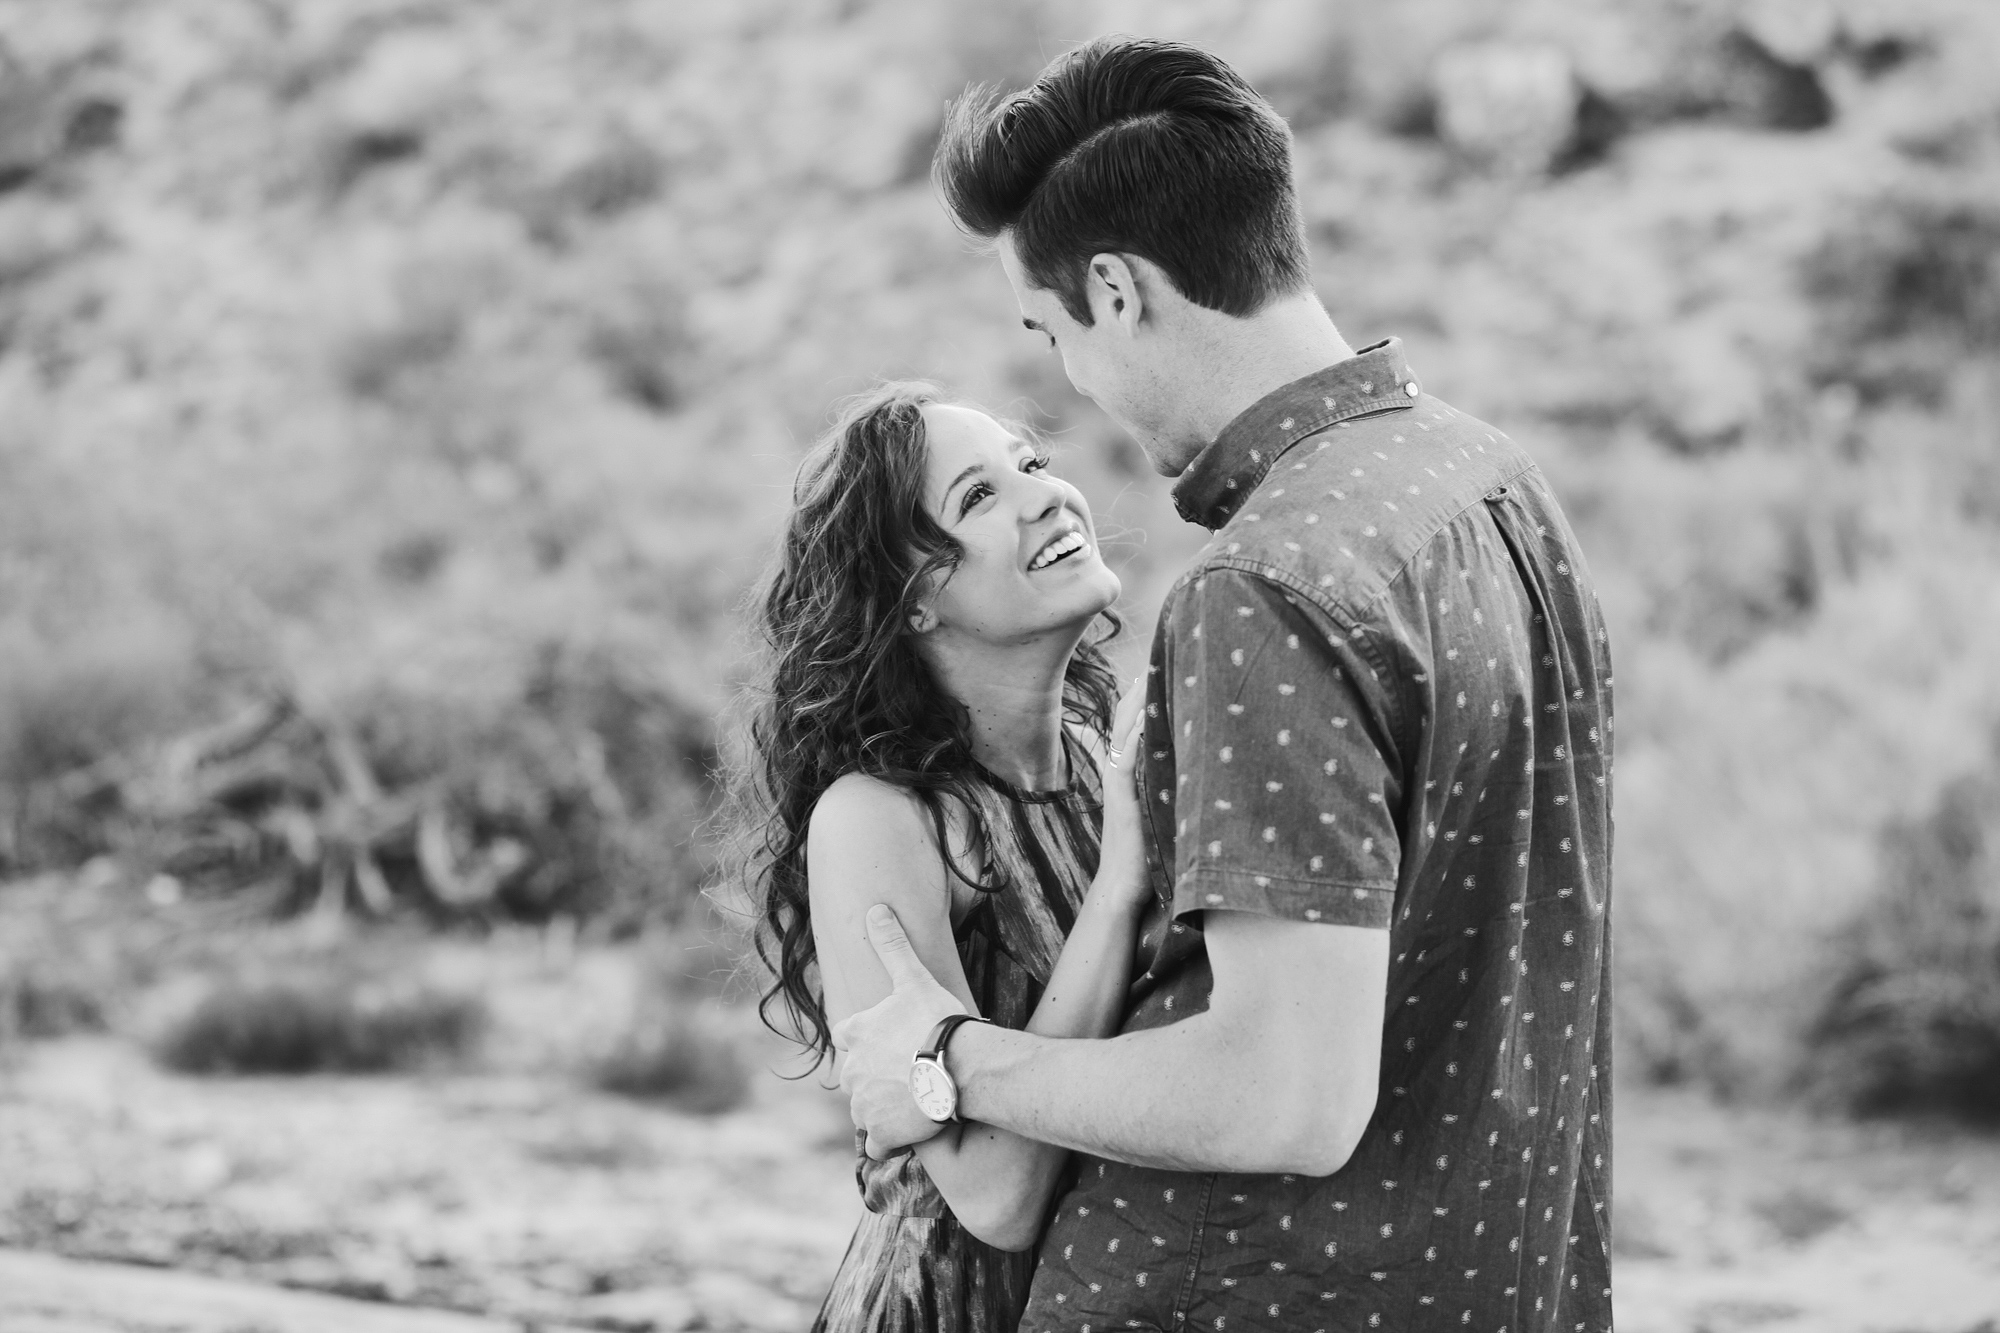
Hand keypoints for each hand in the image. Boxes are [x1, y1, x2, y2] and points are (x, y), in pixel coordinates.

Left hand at [833, 904, 967, 1159]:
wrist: (957, 1067)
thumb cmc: (937, 1020)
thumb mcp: (913, 978)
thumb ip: (893, 945)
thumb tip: (875, 909)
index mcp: (856, 1034)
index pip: (847, 1036)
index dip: (865, 1039)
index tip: (888, 1043)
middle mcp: (852, 1071)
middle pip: (854, 1077)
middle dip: (873, 1077)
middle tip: (905, 1074)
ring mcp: (864, 1105)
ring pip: (864, 1110)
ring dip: (881, 1108)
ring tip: (913, 1102)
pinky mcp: (880, 1134)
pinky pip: (875, 1145)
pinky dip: (888, 1142)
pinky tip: (908, 1133)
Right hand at [1094, 673, 1151, 913]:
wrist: (1124, 889)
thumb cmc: (1148, 855)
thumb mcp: (1162, 809)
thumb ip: (1170, 784)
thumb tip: (1199, 766)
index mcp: (1128, 771)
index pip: (1131, 722)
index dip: (1141, 694)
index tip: (1158, 665)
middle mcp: (1118, 771)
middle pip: (1123, 718)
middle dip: (1139, 687)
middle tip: (1156, 656)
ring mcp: (1117, 783)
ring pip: (1122, 731)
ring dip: (1137, 702)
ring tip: (1150, 673)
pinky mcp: (1121, 799)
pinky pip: (1126, 759)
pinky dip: (1134, 735)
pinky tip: (1146, 716)